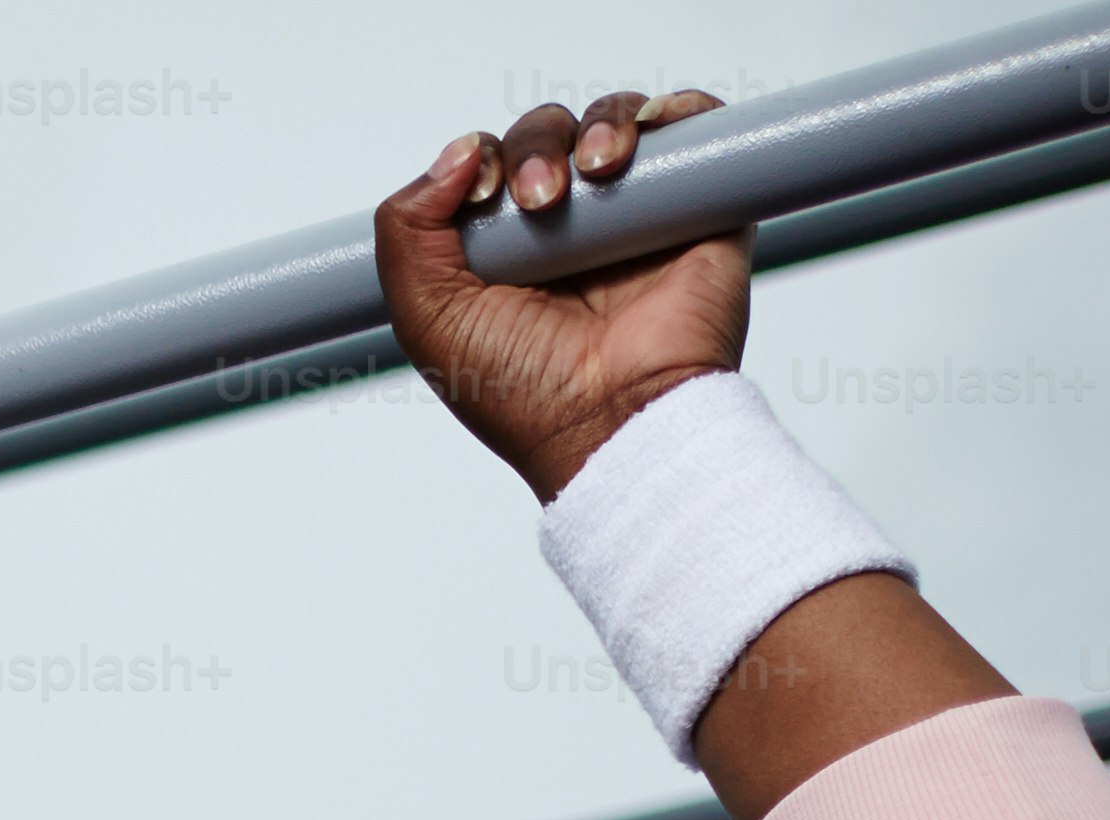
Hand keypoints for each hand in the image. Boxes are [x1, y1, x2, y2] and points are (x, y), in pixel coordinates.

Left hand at [376, 86, 736, 501]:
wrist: (614, 419)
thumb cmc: (525, 391)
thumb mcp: (427, 318)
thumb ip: (406, 232)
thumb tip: (457, 153)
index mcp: (505, 251)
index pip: (489, 166)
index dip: (480, 161)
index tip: (480, 194)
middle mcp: (570, 230)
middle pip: (548, 135)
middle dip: (535, 148)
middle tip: (541, 201)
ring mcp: (637, 214)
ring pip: (616, 120)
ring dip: (599, 123)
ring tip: (595, 168)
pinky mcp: (703, 206)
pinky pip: (694, 125)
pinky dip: (674, 109)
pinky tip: (643, 139)